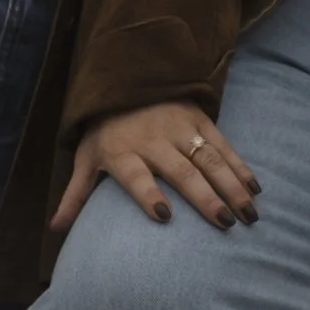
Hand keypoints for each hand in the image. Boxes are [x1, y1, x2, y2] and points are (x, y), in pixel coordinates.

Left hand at [52, 102, 259, 235]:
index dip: (148, 194)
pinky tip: (255, 188)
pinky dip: (240, 166)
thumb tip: (55, 229)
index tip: (164, 216)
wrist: (127, 80)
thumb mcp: (85, 158)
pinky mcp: (199, 119)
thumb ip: (75, 195)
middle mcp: (152, 139)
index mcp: (122, 151)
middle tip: (225, 223)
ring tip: (249, 213)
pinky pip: (223, 144)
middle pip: (181, 170)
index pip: (135, 175)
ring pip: (208, 158)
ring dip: (231, 185)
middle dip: (204, 197)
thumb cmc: (105, 131)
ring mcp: (179, 128)